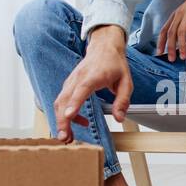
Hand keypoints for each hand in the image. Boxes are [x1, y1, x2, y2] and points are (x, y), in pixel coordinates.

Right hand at [54, 25, 132, 141]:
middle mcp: (78, 78)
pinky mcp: (68, 85)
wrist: (104, 47)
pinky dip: (64, 114)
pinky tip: (77, 122)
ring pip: (60, 102)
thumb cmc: (114, 64)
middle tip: (65, 138)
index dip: (74, 104)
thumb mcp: (126, 82)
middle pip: (64, 100)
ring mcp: (71, 81)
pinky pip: (62, 101)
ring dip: (60, 120)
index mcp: (93, 76)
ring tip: (68, 136)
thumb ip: (122, 100)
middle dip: (62, 120)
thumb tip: (119, 118)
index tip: (68, 116)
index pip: (81, 91)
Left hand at [156, 0, 185, 60]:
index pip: (164, 30)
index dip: (160, 42)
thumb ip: (182, 24)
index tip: (159, 53)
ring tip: (183, 57)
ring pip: (180, 32)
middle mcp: (179, 14)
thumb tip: (180, 40)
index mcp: (175, 15)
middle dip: (170, 47)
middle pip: (171, 33)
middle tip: (171, 59)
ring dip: (181, 46)